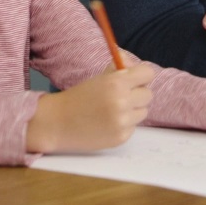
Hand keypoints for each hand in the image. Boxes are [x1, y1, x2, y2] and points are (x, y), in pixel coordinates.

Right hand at [26, 63, 154, 152]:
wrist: (57, 123)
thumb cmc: (78, 98)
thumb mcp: (98, 78)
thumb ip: (119, 69)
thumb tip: (135, 66)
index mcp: (116, 82)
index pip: (148, 74)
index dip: (141, 76)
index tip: (135, 80)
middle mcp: (122, 101)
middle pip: (148, 94)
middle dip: (137, 94)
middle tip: (123, 96)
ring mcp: (122, 121)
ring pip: (143, 112)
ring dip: (133, 110)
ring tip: (113, 111)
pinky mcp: (121, 137)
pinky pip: (133, 127)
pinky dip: (124, 125)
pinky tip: (107, 123)